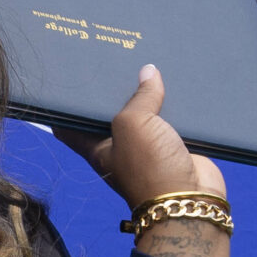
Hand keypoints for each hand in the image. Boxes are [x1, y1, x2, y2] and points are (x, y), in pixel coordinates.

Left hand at [51, 65, 231, 256]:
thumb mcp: (133, 124)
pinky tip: (176, 77)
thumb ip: (139, 96)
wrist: (189, 200)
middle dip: (112, 89)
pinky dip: (175, 103)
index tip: (66, 78)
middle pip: (111, 113)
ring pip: (144, 113)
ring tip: (146, 57)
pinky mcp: (174, 145)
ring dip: (147, 92)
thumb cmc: (150, 166)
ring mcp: (148, 147)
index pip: (70, 124)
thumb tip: (148, 71)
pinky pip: (172, 118)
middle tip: (112, 56)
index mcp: (97, 146)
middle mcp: (119, 146)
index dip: (67, 103)